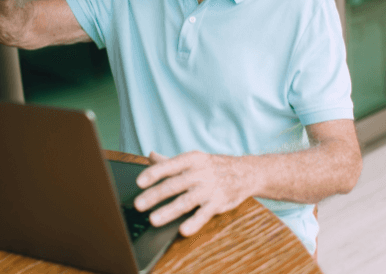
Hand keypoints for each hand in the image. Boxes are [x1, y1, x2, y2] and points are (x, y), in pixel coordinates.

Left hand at [133, 151, 251, 236]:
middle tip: (138, 205)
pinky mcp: (218, 203)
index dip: (154, 173)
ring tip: (153, 219)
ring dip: (169, 211)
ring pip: (186, 201)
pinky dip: (194, 222)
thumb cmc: (215, 167)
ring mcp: (210, 189)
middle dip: (155, 195)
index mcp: (192, 160)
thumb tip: (151, 156)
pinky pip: (204, 214)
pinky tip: (182, 230)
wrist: (247, 172)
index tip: (139, 182)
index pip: (170, 165)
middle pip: (174, 185)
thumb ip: (171, 161)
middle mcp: (200, 173)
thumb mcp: (195, 159)